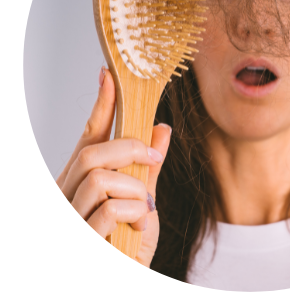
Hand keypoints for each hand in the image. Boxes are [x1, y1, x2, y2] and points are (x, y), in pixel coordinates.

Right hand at [56, 68, 170, 266]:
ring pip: (99, 177)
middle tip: (154, 157)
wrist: (130, 274)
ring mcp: (71, 215)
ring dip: (134, 186)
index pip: (88, 138)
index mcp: (79, 183)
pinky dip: (134, 211)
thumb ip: (149, 168)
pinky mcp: (83, 235)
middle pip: (92, 152)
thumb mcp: (143, 203)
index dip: (100, 106)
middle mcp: (67, 195)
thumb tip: (161, 128)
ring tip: (145, 206)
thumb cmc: (128, 246)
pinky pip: (108, 209)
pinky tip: (140, 223)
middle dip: (129, 148)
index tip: (109, 77)